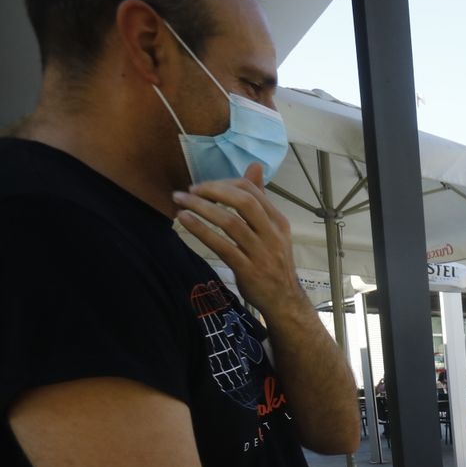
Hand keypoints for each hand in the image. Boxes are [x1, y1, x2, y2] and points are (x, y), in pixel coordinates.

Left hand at [173, 163, 303, 321]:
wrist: (284, 300)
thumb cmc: (273, 262)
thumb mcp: (272, 230)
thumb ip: (260, 200)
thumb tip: (255, 166)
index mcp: (278, 221)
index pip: (252, 190)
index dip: (224, 183)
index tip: (204, 187)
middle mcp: (273, 234)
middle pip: (243, 202)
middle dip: (212, 191)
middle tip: (190, 191)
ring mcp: (261, 253)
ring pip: (230, 222)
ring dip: (201, 208)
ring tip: (180, 202)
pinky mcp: (248, 270)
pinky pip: (222, 246)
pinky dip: (201, 230)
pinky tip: (185, 221)